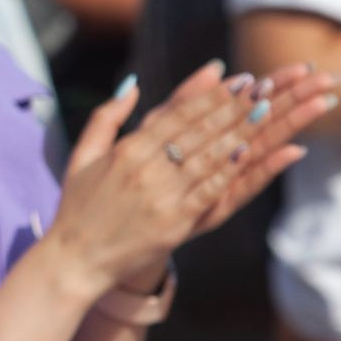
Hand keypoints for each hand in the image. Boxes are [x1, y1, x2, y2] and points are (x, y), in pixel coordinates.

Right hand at [41, 62, 326, 293]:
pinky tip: (249, 153)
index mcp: (126, 151)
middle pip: (199, 131)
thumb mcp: (83, 155)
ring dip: (239, 132)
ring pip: (208, 157)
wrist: (75, 261)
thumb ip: (107, 116)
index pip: (177, 115)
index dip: (210, 96)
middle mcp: (146, 169)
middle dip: (233, 107)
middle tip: (262, 87)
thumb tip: (133, 83)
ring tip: (265, 111)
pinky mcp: (174, 224)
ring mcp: (162, 197)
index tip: (238, 79)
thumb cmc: (78, 208)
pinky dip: (229, 171)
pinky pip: (208, 191)